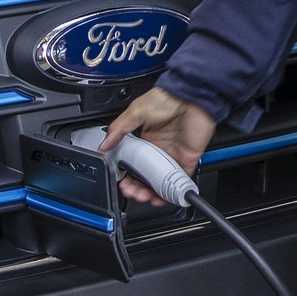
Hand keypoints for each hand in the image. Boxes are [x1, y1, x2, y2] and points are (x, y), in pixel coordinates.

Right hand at [99, 88, 216, 205]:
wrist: (192, 98)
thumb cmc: (168, 99)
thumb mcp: (136, 111)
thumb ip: (119, 129)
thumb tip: (104, 144)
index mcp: (145, 141)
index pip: (132, 164)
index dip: (126, 176)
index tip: (121, 182)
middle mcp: (158, 151)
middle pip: (144, 177)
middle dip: (136, 188)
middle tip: (131, 192)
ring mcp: (172, 157)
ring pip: (160, 182)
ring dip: (151, 193)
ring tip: (144, 197)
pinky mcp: (187, 161)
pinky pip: (178, 181)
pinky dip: (171, 193)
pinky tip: (162, 197)